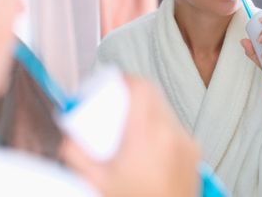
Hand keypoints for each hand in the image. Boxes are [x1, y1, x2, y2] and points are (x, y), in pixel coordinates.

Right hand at [60, 75, 199, 196]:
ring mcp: (186, 143)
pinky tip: (146, 145)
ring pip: (165, 108)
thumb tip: (67, 134)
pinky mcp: (194, 153)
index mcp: (146, 136)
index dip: (125, 79)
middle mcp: (171, 134)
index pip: (141, 87)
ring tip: (129, 127)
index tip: (112, 83)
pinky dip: (159, 126)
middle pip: (153, 94)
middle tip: (116, 105)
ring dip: (147, 109)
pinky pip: (174, 126)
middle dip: (132, 93)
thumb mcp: (95, 181)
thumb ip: (74, 153)